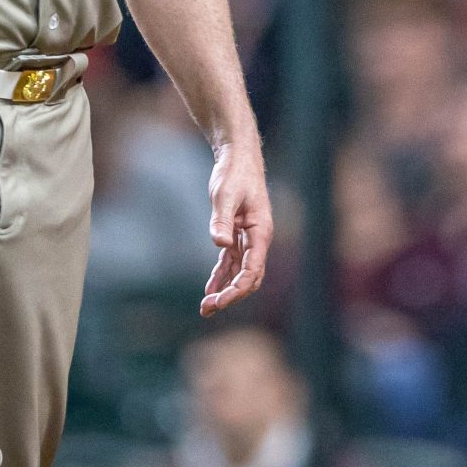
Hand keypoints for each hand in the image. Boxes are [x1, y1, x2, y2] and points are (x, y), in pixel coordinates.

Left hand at [200, 138, 271, 316]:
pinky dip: (221, 275)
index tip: (219, 300)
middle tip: (208, 308)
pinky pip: (231, 261)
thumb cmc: (234, 174)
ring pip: (240, 272)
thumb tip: (220, 244)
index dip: (237, 289)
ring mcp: (248, 238)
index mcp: (261, 232)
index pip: (252, 270)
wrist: (237, 157)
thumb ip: (222, 220)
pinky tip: (210, 288)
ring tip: (206, 308)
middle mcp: (258, 239)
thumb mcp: (225, 195)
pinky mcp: (237, 234)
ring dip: (225, 289)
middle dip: (231, 295)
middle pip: (249, 277)